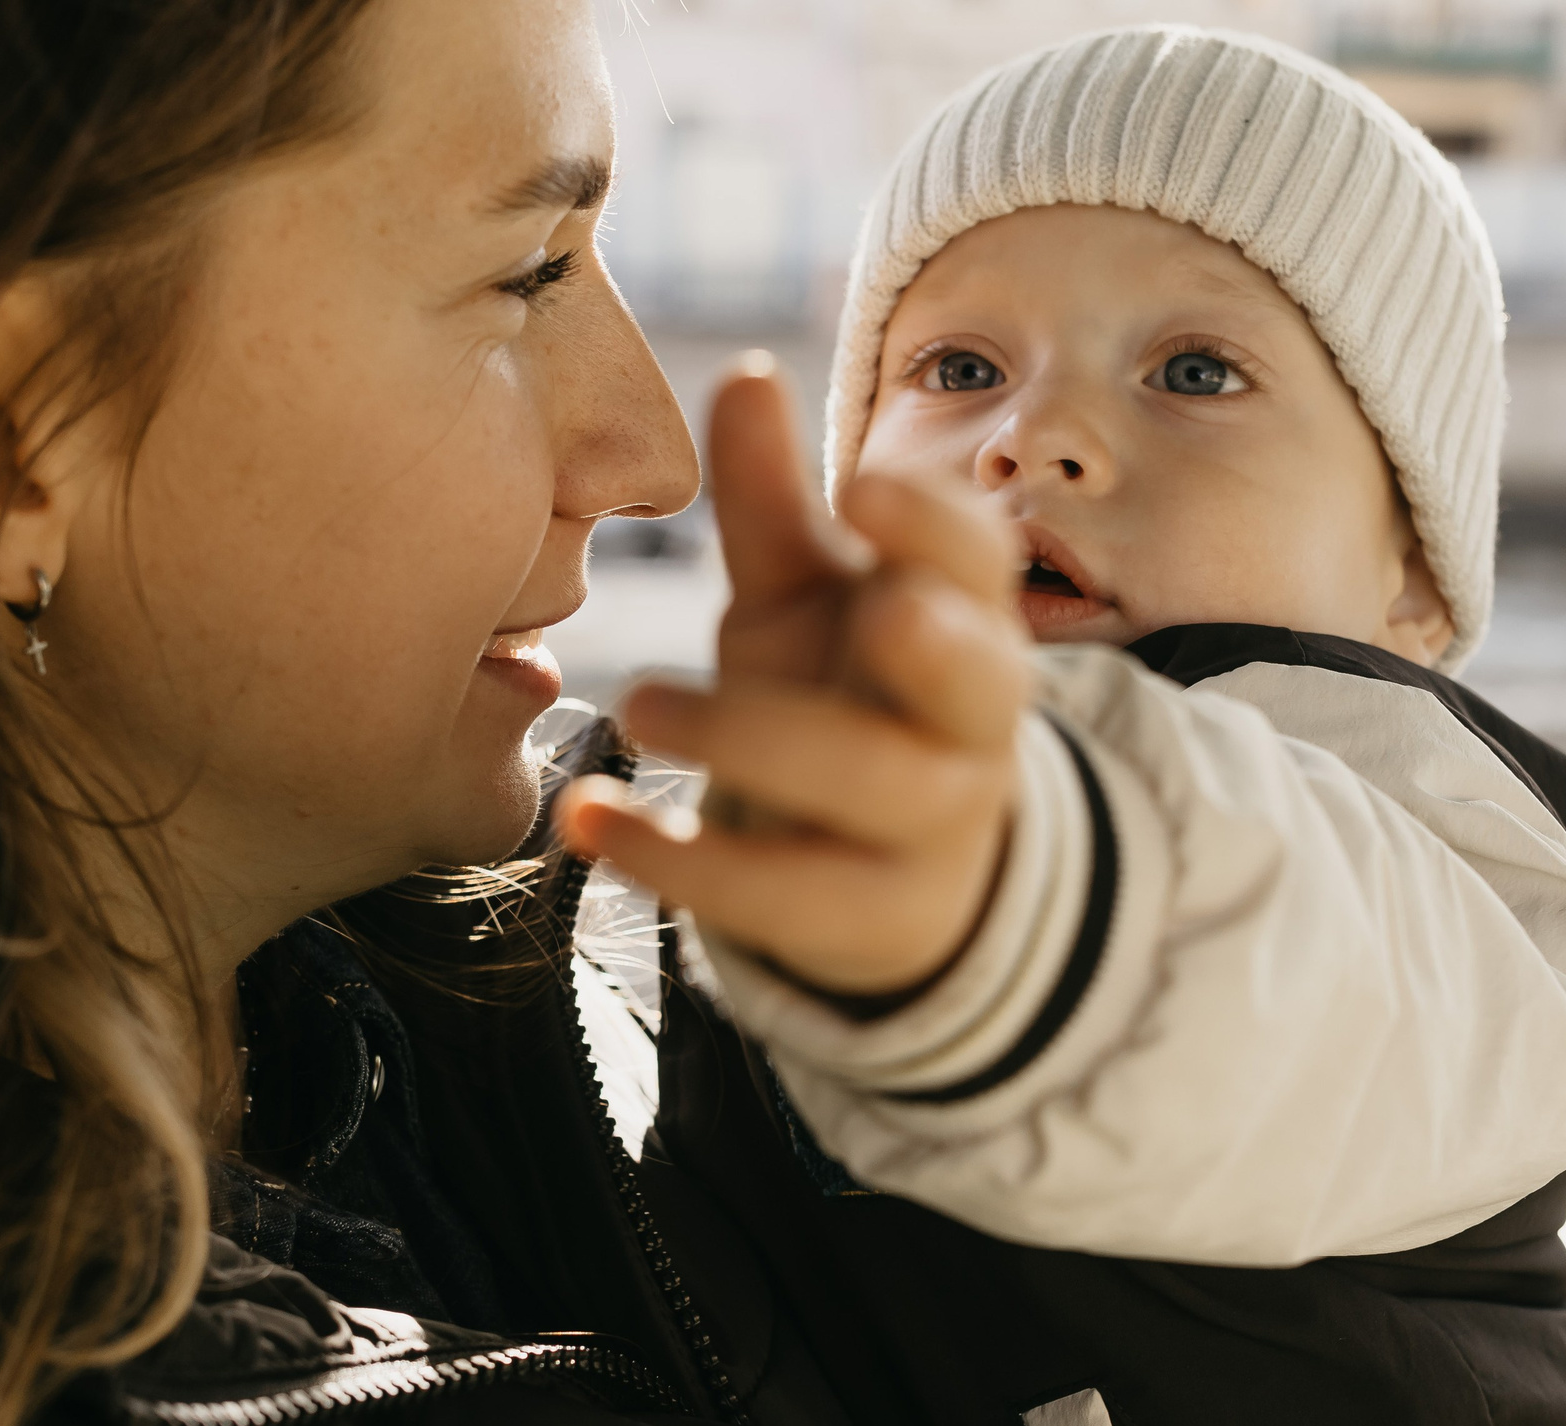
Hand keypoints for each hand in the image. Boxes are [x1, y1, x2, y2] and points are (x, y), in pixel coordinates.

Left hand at [557, 359, 1032, 997]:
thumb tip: (742, 369)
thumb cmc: (841, 689)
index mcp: (959, 612)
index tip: (861, 484)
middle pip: (973, 676)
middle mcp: (968, 718)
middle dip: (936, 645)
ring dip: (754, 743)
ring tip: (636, 707)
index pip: (977, 558)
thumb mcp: (801, 596)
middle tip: (879, 610)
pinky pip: (788, 897)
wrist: (884, 867)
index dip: (934, 523)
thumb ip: (771, 497)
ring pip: (874, 784)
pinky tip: (588, 823)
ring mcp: (934, 823)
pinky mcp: (873, 915)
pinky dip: (683, 863)